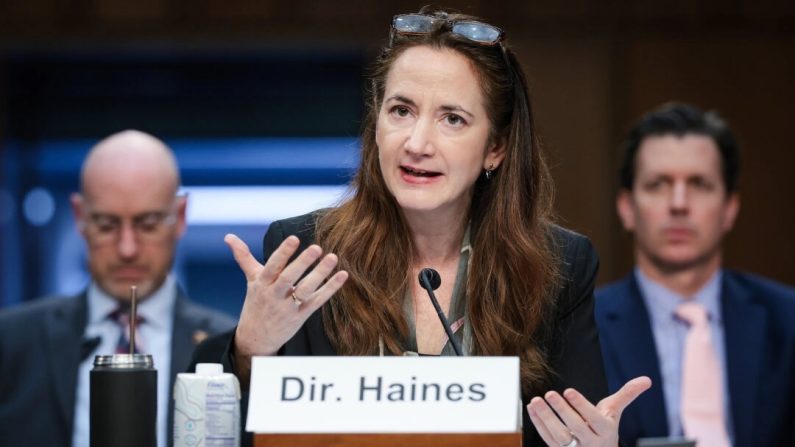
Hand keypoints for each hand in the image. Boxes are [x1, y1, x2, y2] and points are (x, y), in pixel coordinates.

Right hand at [226, 234, 348, 382]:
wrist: (255, 339)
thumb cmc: (256, 303)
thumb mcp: (251, 280)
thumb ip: (243, 257)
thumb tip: (228, 236)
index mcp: (262, 284)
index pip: (272, 267)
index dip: (283, 253)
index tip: (294, 239)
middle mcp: (274, 296)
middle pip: (289, 279)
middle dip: (302, 263)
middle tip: (317, 248)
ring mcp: (288, 307)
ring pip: (305, 290)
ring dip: (320, 274)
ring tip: (333, 258)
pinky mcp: (301, 316)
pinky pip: (317, 301)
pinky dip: (330, 289)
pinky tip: (343, 275)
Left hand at [527, 376, 650, 446]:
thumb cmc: (604, 428)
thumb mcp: (615, 412)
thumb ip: (627, 395)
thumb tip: (647, 379)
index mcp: (604, 430)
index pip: (593, 418)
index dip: (581, 405)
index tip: (569, 390)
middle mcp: (590, 442)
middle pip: (575, 427)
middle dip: (561, 410)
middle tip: (550, 394)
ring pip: (558, 435)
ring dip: (545, 418)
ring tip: (536, 401)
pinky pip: (548, 438)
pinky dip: (538, 423)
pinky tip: (532, 408)